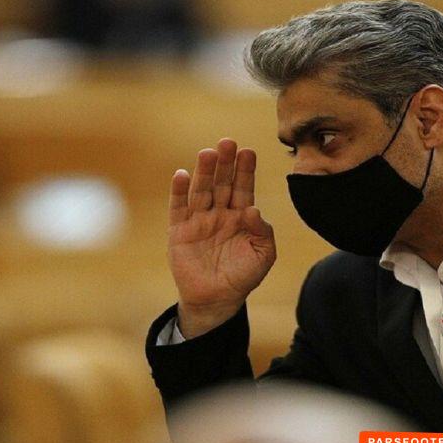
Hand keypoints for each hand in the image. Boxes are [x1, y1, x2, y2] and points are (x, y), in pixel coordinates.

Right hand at [168, 138, 275, 337]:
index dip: (245, 170)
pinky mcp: (179, 231)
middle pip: (222, 183)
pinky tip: (182, 175)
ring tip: (207, 154)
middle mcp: (219, 213)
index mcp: (240, 216)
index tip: (248, 151)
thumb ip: (263, 233)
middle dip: (225, 163)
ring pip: (201, 190)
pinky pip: (178, 207)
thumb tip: (253, 210)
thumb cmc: (243, 277)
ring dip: (204, 172)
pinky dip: (179, 191)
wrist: (216, 300)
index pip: (243, 187)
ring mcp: (198, 220)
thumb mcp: (263, 256)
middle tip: (227, 143)